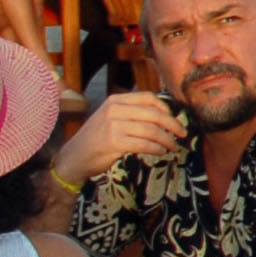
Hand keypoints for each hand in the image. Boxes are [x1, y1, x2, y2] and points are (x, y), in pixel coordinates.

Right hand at [62, 89, 186, 179]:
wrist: (73, 158)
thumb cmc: (96, 139)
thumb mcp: (110, 118)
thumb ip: (131, 113)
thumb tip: (164, 115)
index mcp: (115, 101)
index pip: (149, 98)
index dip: (166, 109)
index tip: (174, 119)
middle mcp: (114, 110)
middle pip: (154, 114)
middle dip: (173, 125)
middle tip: (183, 134)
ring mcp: (113, 125)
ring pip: (152, 130)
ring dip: (167, 140)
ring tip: (173, 147)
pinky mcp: (114, 142)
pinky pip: (144, 144)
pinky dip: (157, 148)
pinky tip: (161, 152)